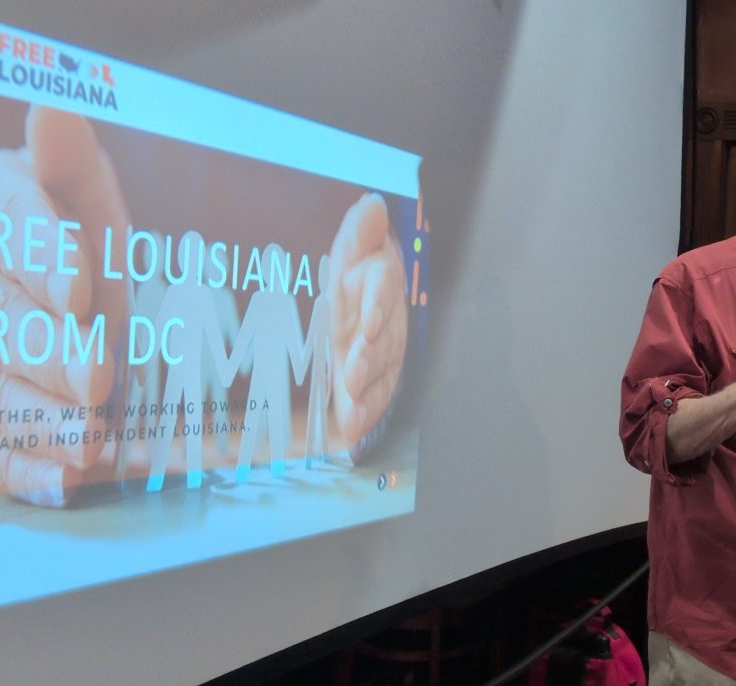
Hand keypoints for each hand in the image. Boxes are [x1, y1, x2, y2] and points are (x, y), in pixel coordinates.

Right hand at [0, 106, 129, 506]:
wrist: (43, 299)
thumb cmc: (77, 241)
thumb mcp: (83, 198)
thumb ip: (72, 163)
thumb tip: (56, 107)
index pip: (9, 225)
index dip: (45, 258)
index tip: (82, 288)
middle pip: (2, 320)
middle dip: (52, 354)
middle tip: (98, 379)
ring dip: (42, 422)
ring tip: (88, 443)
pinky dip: (29, 471)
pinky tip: (67, 483)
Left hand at [326, 192, 407, 451]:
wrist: (362, 298)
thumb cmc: (354, 274)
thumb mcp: (349, 249)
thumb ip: (359, 232)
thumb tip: (373, 203)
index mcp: (378, 285)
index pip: (382, 294)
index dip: (377, 310)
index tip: (366, 327)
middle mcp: (386, 322)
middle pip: (382, 342)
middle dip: (368, 362)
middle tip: (352, 379)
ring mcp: (383, 354)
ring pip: (381, 374)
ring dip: (367, 395)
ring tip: (350, 415)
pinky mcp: (376, 380)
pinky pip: (377, 397)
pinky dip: (367, 413)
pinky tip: (353, 430)